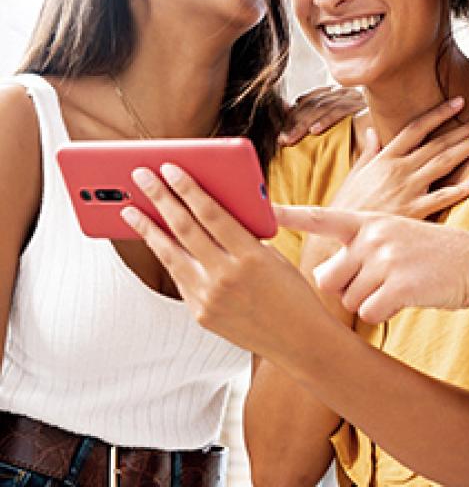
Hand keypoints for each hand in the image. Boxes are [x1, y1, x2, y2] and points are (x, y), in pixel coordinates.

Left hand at [120, 164, 325, 358]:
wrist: (298, 340)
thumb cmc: (292, 292)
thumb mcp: (274, 256)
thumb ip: (244, 236)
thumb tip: (211, 212)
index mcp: (250, 255)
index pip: (210, 213)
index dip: (187, 188)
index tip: (170, 168)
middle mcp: (226, 276)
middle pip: (184, 228)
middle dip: (160, 198)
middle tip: (141, 177)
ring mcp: (209, 298)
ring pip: (170, 255)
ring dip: (147, 229)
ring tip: (130, 209)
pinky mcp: (200, 315)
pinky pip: (179, 278)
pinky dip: (166, 256)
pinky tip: (155, 241)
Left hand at [275, 205, 468, 324]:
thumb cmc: (430, 253)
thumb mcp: (395, 231)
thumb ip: (359, 243)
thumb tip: (324, 275)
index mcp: (367, 220)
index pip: (321, 217)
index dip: (288, 215)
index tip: (260, 209)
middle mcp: (372, 234)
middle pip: (328, 278)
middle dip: (344, 289)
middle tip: (373, 281)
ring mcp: (385, 258)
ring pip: (349, 299)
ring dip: (370, 302)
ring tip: (398, 285)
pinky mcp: (398, 284)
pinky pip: (369, 312)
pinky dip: (385, 314)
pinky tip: (406, 298)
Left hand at [280, 85, 364, 145]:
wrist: (401, 130)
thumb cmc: (372, 133)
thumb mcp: (344, 128)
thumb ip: (322, 121)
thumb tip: (292, 114)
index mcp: (339, 94)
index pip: (311, 100)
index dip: (294, 115)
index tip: (281, 132)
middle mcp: (346, 92)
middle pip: (314, 103)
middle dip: (294, 122)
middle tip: (282, 140)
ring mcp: (355, 96)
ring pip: (323, 107)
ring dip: (304, 124)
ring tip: (291, 139)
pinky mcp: (365, 104)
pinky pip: (342, 110)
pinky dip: (327, 120)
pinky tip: (316, 131)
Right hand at [332, 97, 468, 217]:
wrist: (340, 234)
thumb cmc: (347, 205)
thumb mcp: (355, 173)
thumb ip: (368, 152)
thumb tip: (371, 131)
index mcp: (386, 157)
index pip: (417, 128)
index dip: (439, 113)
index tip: (459, 101)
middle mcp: (400, 168)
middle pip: (438, 142)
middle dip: (465, 126)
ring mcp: (408, 189)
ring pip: (444, 162)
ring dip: (468, 146)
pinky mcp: (414, 212)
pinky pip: (442, 198)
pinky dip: (461, 188)